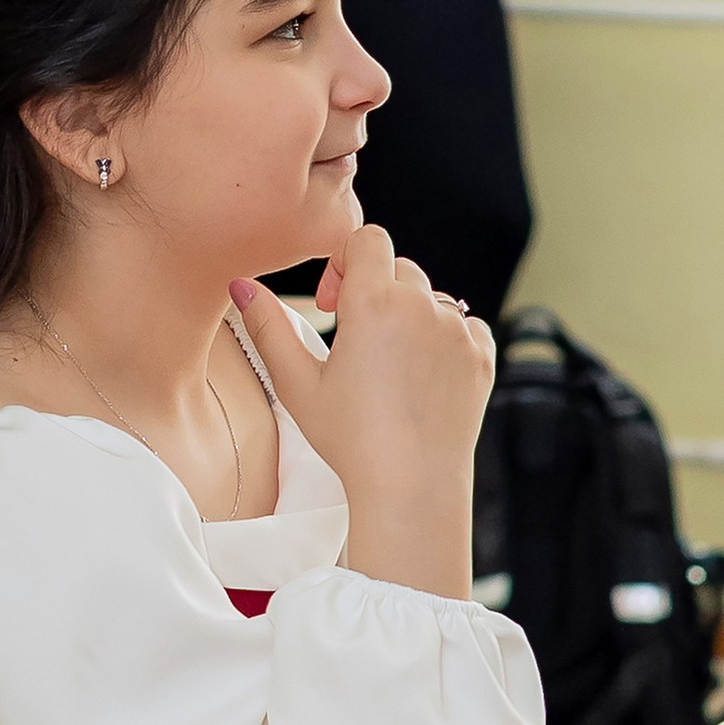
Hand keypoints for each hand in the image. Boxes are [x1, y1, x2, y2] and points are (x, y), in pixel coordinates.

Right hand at [229, 224, 493, 601]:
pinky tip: (422, 377)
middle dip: (376, 292)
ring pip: (431, 298)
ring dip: (410, 317)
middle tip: (356, 341)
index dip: (344, 264)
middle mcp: (422, 306)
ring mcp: (458, 331)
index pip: (367, 239)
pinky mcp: (482, 355)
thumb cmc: (349, 439)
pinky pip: (465, 326)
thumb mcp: (297, 384)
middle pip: (399, 268)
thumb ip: (267, 327)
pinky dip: (445, 340)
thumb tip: (241, 286)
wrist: (411, 486)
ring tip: (390, 367)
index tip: (334, 306)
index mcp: (375, 302)